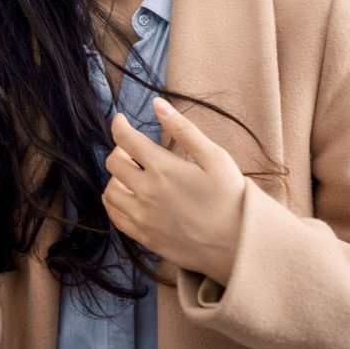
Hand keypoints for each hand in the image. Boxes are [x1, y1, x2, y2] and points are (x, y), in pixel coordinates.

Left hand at [101, 96, 246, 284]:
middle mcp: (146, 192)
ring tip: (132, 175)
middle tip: (133, 150)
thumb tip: (158, 103)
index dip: (119, 125)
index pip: (125, 139)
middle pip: (113, 163)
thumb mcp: (215, 157)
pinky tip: (127, 199)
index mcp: (162, 168)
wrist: (240, 245)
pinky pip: (115, 218)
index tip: (121, 120)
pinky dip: (115, 204)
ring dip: (116, 178)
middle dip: (120, 150)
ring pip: (109, 192)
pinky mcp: (145, 238)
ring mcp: (143, 217)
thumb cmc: (232, 198)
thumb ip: (183, 129)